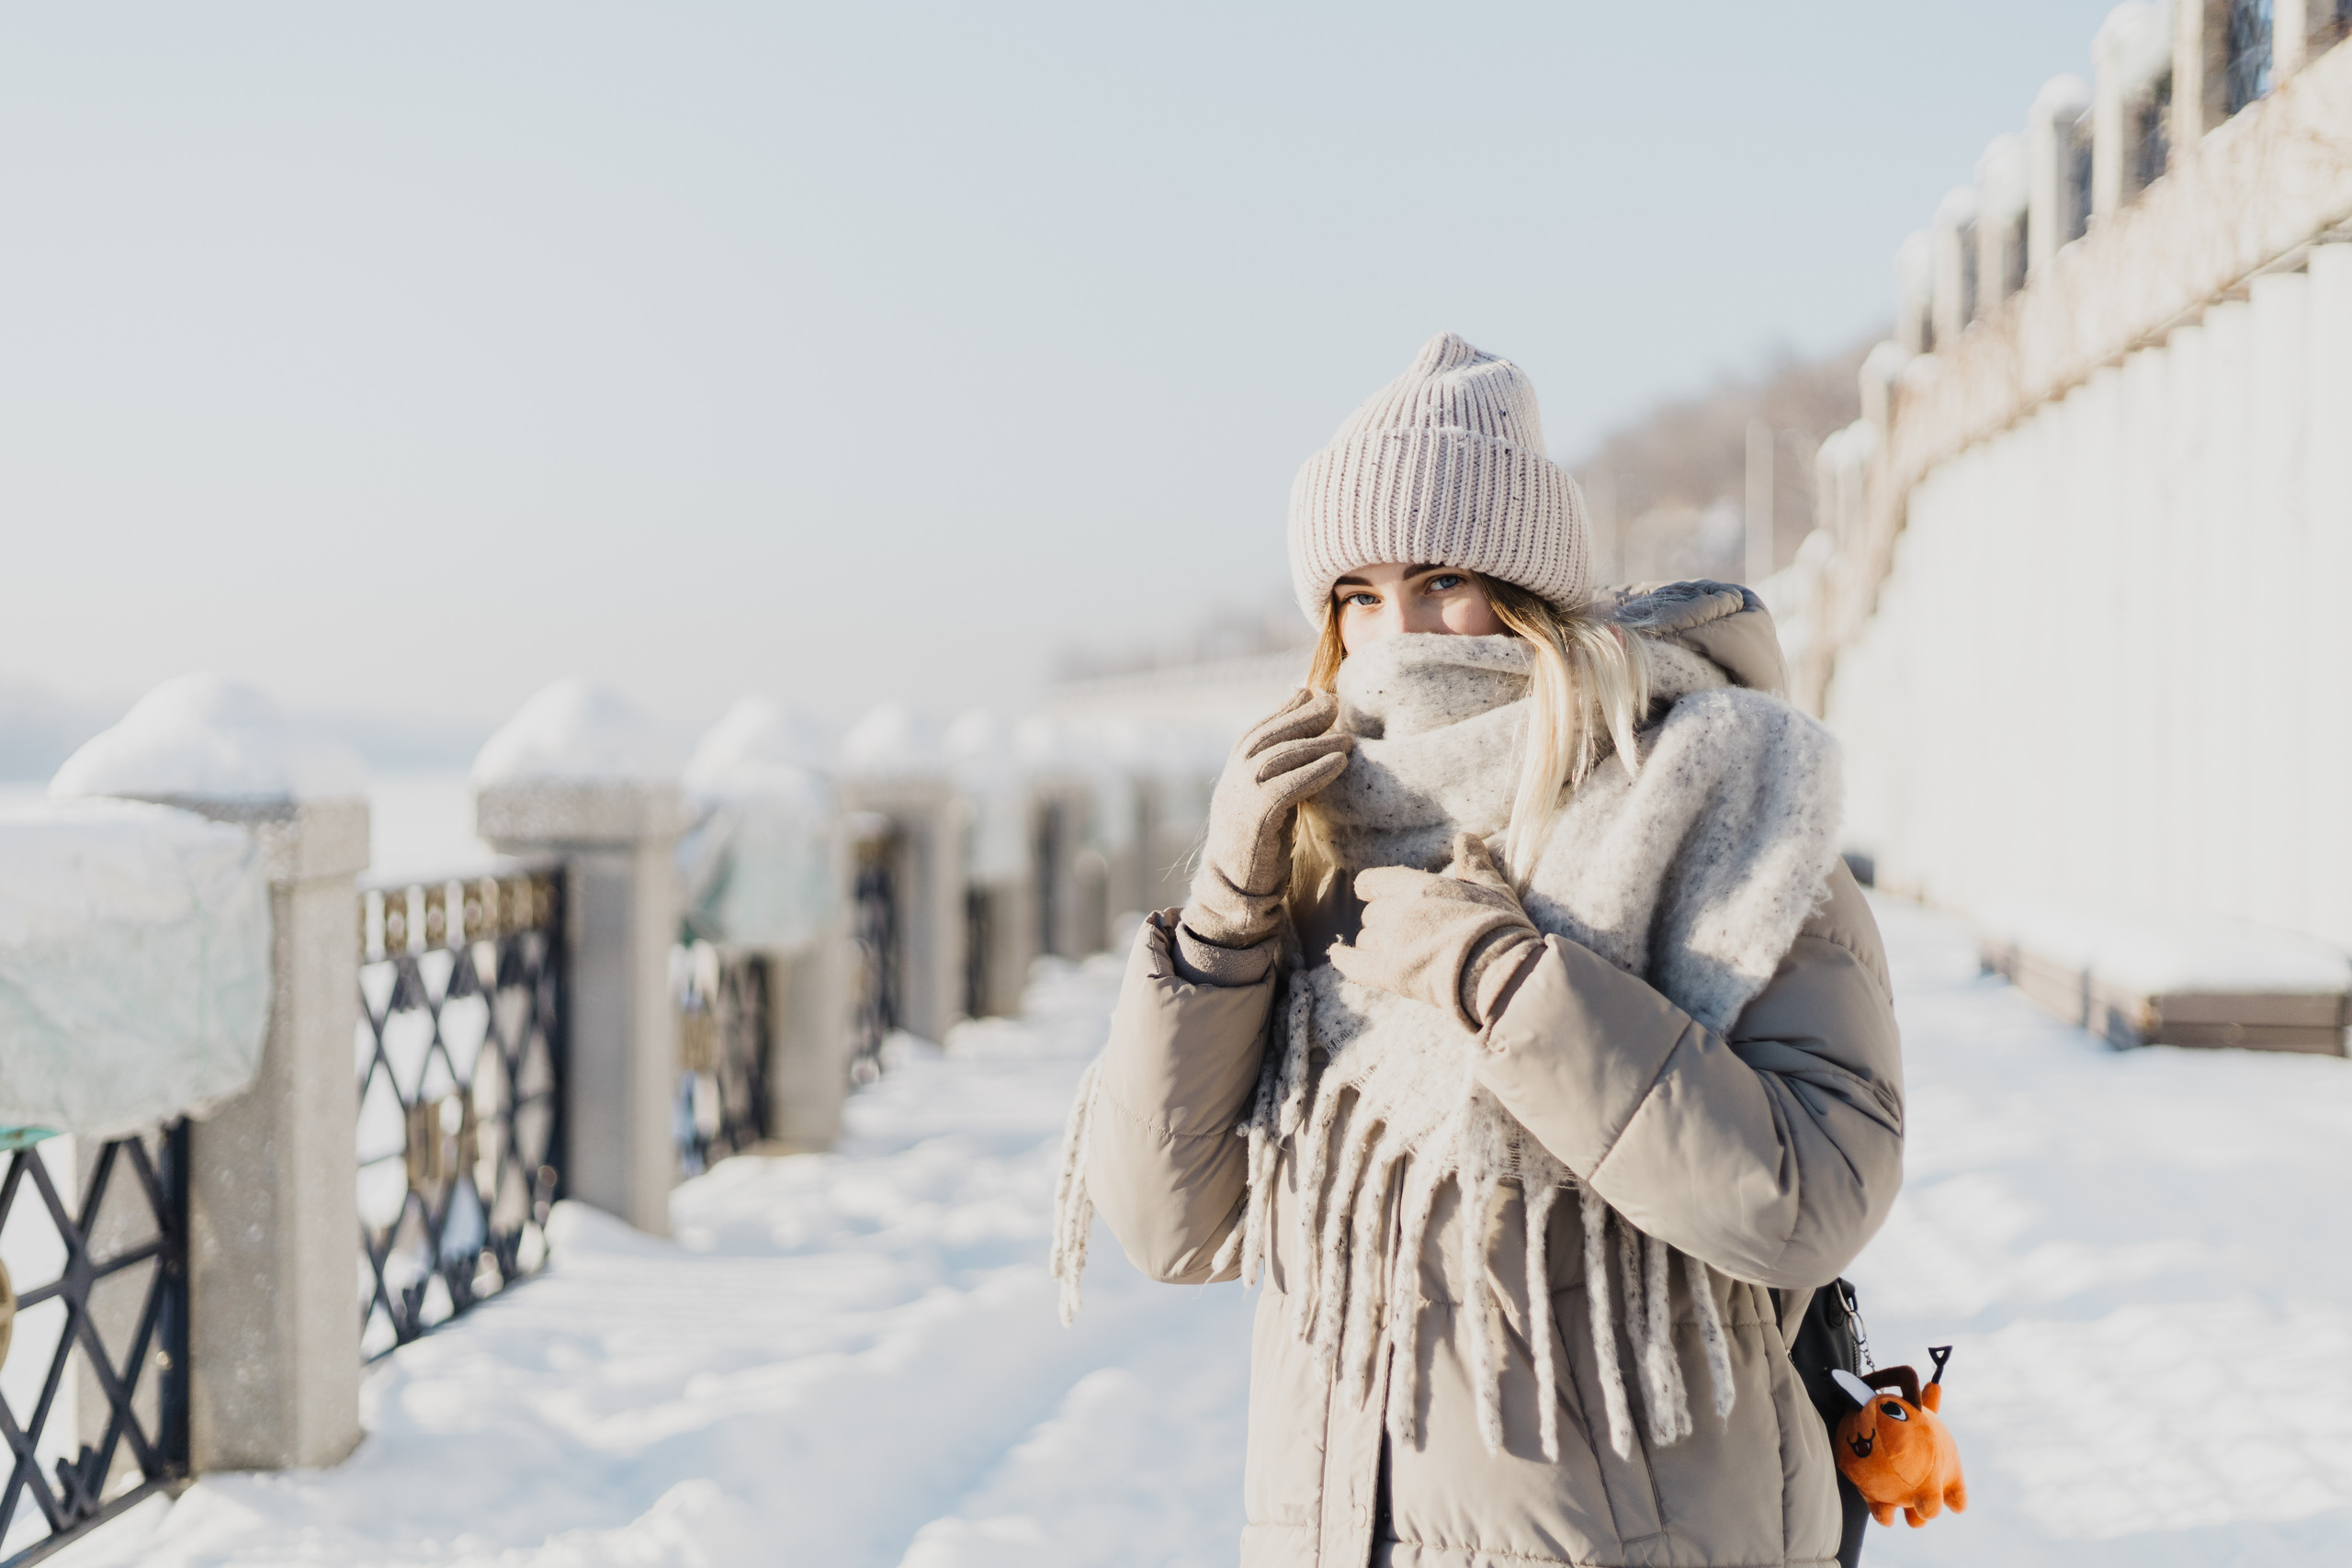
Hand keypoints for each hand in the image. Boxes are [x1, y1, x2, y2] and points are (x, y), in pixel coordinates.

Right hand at [1183, 688, 1352, 951]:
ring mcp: (1241, 796)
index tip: (1310, 691)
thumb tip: (1305, 745)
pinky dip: (1315, 772)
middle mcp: (1233, 779)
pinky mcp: (1256, 818)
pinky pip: (1288, 786)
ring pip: (1279, 757)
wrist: (1234, 889)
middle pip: (1269, 736)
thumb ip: (1279, 774)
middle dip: (1302, 717)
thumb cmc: (1258, 846)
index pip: (1259, 730)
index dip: (1284, 710)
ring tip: (1347, 739)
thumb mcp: (1266, 802)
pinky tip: (1340, 764)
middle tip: (1333, 704)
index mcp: (1233, 772)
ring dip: (1316, 744)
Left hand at [1327, 832, 1545, 1030]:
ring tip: (1396, 954)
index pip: (1376, 881)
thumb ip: (1473, 863)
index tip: (1370, 892)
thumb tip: (1466, 837)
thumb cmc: (1500, 929)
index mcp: (1421, 888)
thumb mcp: (1492, 888)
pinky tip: (1339, 956)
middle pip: (1373, 914)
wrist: (1500, 971)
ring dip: (1375, 944)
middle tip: (1405, 934)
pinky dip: (1343, 959)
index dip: (1371, 887)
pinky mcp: (1389, 974)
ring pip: (1366, 938)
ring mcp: (1391, 943)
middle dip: (1383, 922)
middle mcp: (1399, 911)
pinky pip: (1352, 963)